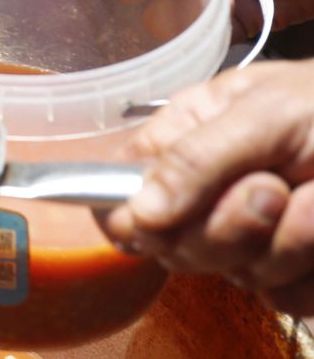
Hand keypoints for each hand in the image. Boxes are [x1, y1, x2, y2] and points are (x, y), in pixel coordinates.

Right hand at [102, 61, 313, 315]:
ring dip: (284, 243)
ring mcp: (250, 234)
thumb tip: (134, 215)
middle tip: (270, 189)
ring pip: (231, 272)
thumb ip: (195, 159)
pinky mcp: (294, 272)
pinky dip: (313, 270)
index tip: (155, 224)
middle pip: (171, 243)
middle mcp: (207, 190)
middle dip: (226, 226)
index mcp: (183, 139)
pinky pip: (284, 297)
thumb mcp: (265, 113)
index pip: (117, 190)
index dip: (128, 215)